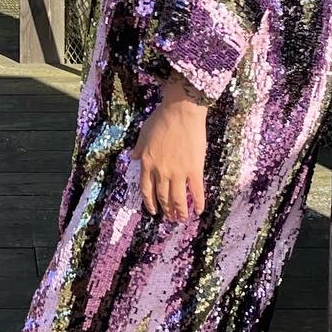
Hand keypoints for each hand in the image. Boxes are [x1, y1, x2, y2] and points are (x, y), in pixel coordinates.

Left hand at [132, 78, 208, 219]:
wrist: (181, 111)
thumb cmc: (161, 119)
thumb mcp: (143, 133)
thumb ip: (138, 148)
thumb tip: (132, 157)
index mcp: (147, 163)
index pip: (146, 189)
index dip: (149, 202)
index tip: (153, 211)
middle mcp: (161, 171)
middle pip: (162, 196)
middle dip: (166, 209)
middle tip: (169, 218)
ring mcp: (178, 172)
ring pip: (178, 198)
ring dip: (179, 211)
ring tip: (181, 219)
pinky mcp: (194, 169)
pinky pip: (196, 191)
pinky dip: (198, 202)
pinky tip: (199, 210)